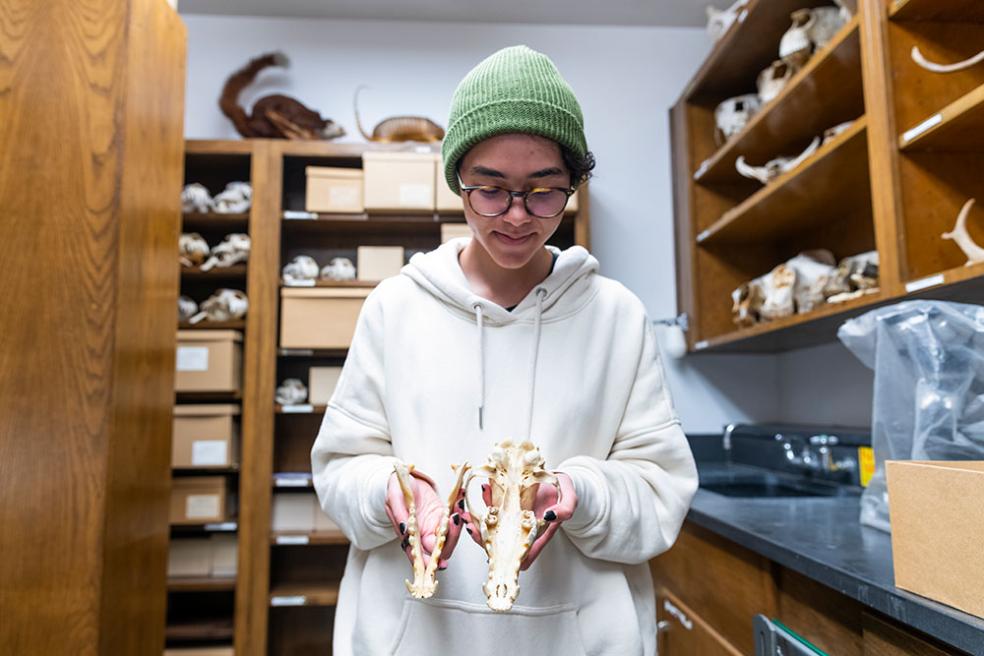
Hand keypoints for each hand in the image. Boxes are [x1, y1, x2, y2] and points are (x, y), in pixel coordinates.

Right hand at [385, 468, 464, 570]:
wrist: (405, 479)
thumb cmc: (397, 490)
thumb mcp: (395, 499)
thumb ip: (399, 514)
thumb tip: (405, 530)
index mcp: (409, 537)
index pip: (420, 555)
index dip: (430, 561)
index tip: (440, 560)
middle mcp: (424, 535)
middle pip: (441, 547)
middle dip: (452, 536)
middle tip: (455, 519)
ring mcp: (435, 525)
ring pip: (450, 534)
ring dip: (458, 523)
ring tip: (459, 507)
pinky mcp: (443, 515)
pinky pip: (453, 517)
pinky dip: (458, 509)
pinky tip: (460, 500)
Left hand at [461, 472, 576, 570]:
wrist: (559, 477)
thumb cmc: (565, 492)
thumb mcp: (570, 499)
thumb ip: (565, 509)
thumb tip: (551, 516)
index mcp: (539, 533)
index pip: (523, 552)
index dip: (507, 555)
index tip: (493, 550)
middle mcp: (524, 527)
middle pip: (502, 541)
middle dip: (484, 537)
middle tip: (471, 527)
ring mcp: (514, 516)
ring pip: (494, 524)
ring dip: (480, 519)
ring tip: (470, 512)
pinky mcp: (508, 503)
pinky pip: (494, 505)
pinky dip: (487, 498)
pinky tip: (483, 489)